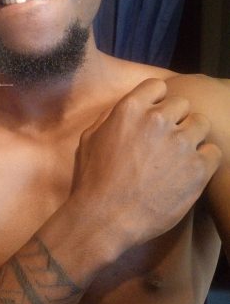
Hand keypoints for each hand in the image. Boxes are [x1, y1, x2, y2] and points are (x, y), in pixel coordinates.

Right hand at [73, 78, 221, 249]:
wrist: (105, 217)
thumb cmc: (93, 179)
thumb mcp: (90, 138)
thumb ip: (111, 117)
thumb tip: (129, 109)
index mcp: (130, 109)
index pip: (158, 86)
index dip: (157, 100)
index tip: (155, 115)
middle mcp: (158, 120)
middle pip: (182, 103)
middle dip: (175, 119)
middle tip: (166, 139)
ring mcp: (180, 143)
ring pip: (201, 123)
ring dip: (192, 135)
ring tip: (180, 154)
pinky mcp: (198, 169)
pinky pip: (214, 151)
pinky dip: (205, 159)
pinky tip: (190, 170)